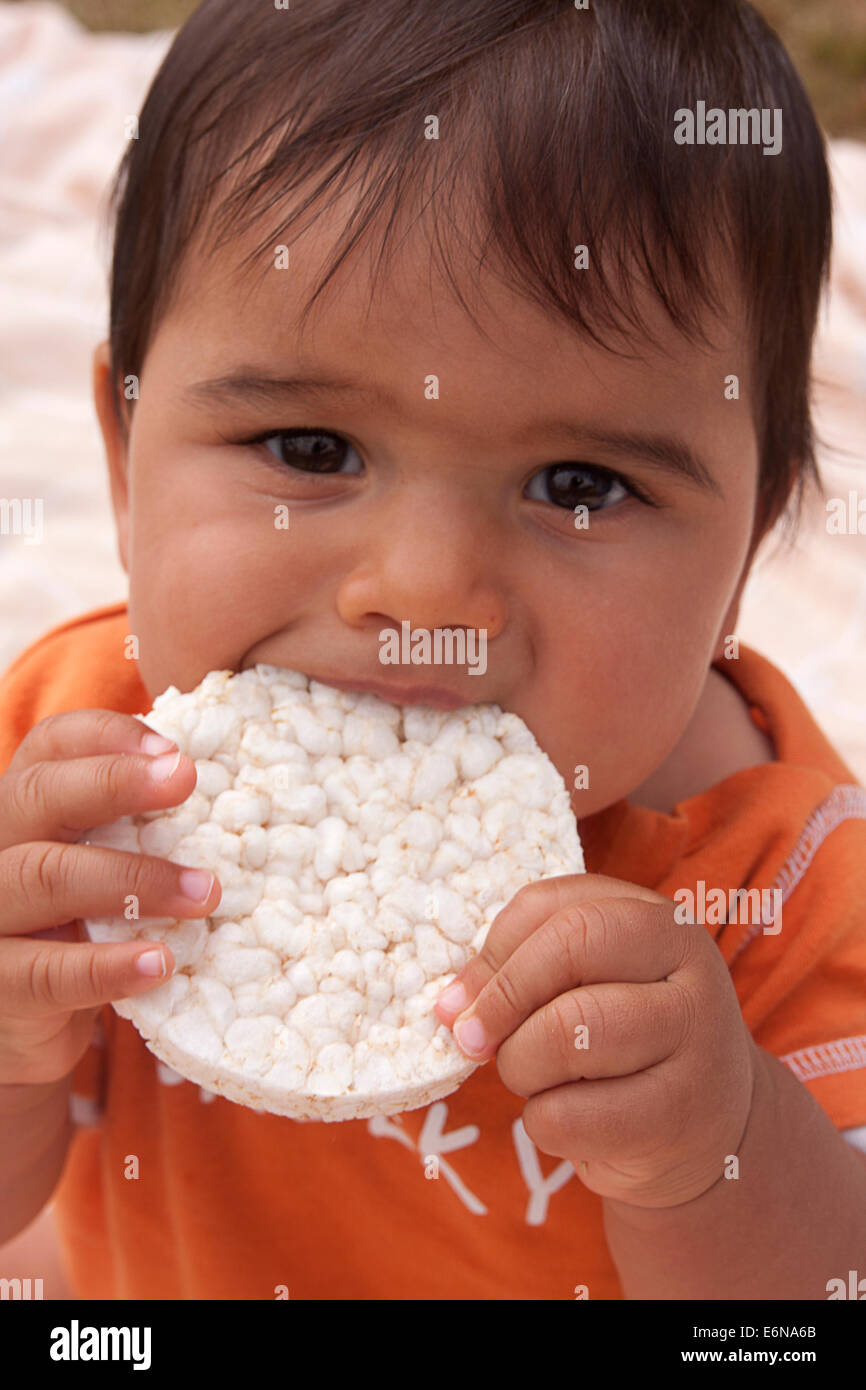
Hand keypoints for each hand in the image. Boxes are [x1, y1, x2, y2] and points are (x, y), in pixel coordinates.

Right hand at [0, 709, 220, 1086]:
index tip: (174, 750)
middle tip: (185, 779)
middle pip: (38, 795)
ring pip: (43, 876)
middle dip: (114, 782)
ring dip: (131, 880)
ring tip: (204, 893)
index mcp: (26, 807)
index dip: (108, 736)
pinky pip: (46, 972)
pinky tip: (159, 963)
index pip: (51, 745)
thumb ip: (138, 832)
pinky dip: (106, 967)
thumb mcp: (102, 868)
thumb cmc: (79, 930)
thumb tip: (237, 801)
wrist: (23, 1028)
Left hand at [435, 873, 759, 1208]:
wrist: (709, 1133)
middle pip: (570, 949)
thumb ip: (522, 972)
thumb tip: (452, 1006)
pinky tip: (570, 1121)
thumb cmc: (625, 1045)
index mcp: (661, 921)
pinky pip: (569, 1114)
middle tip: (471, 1040)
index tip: (461, 998)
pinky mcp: (679, 1118)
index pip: (558, 905)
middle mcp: (691, 969)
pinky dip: (543, 1122)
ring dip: (520, 1064)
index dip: (495, 950)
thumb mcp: (587, 988)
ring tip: (533, 1079)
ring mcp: (696, 1043)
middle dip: (502, 999)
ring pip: (567, 1032)